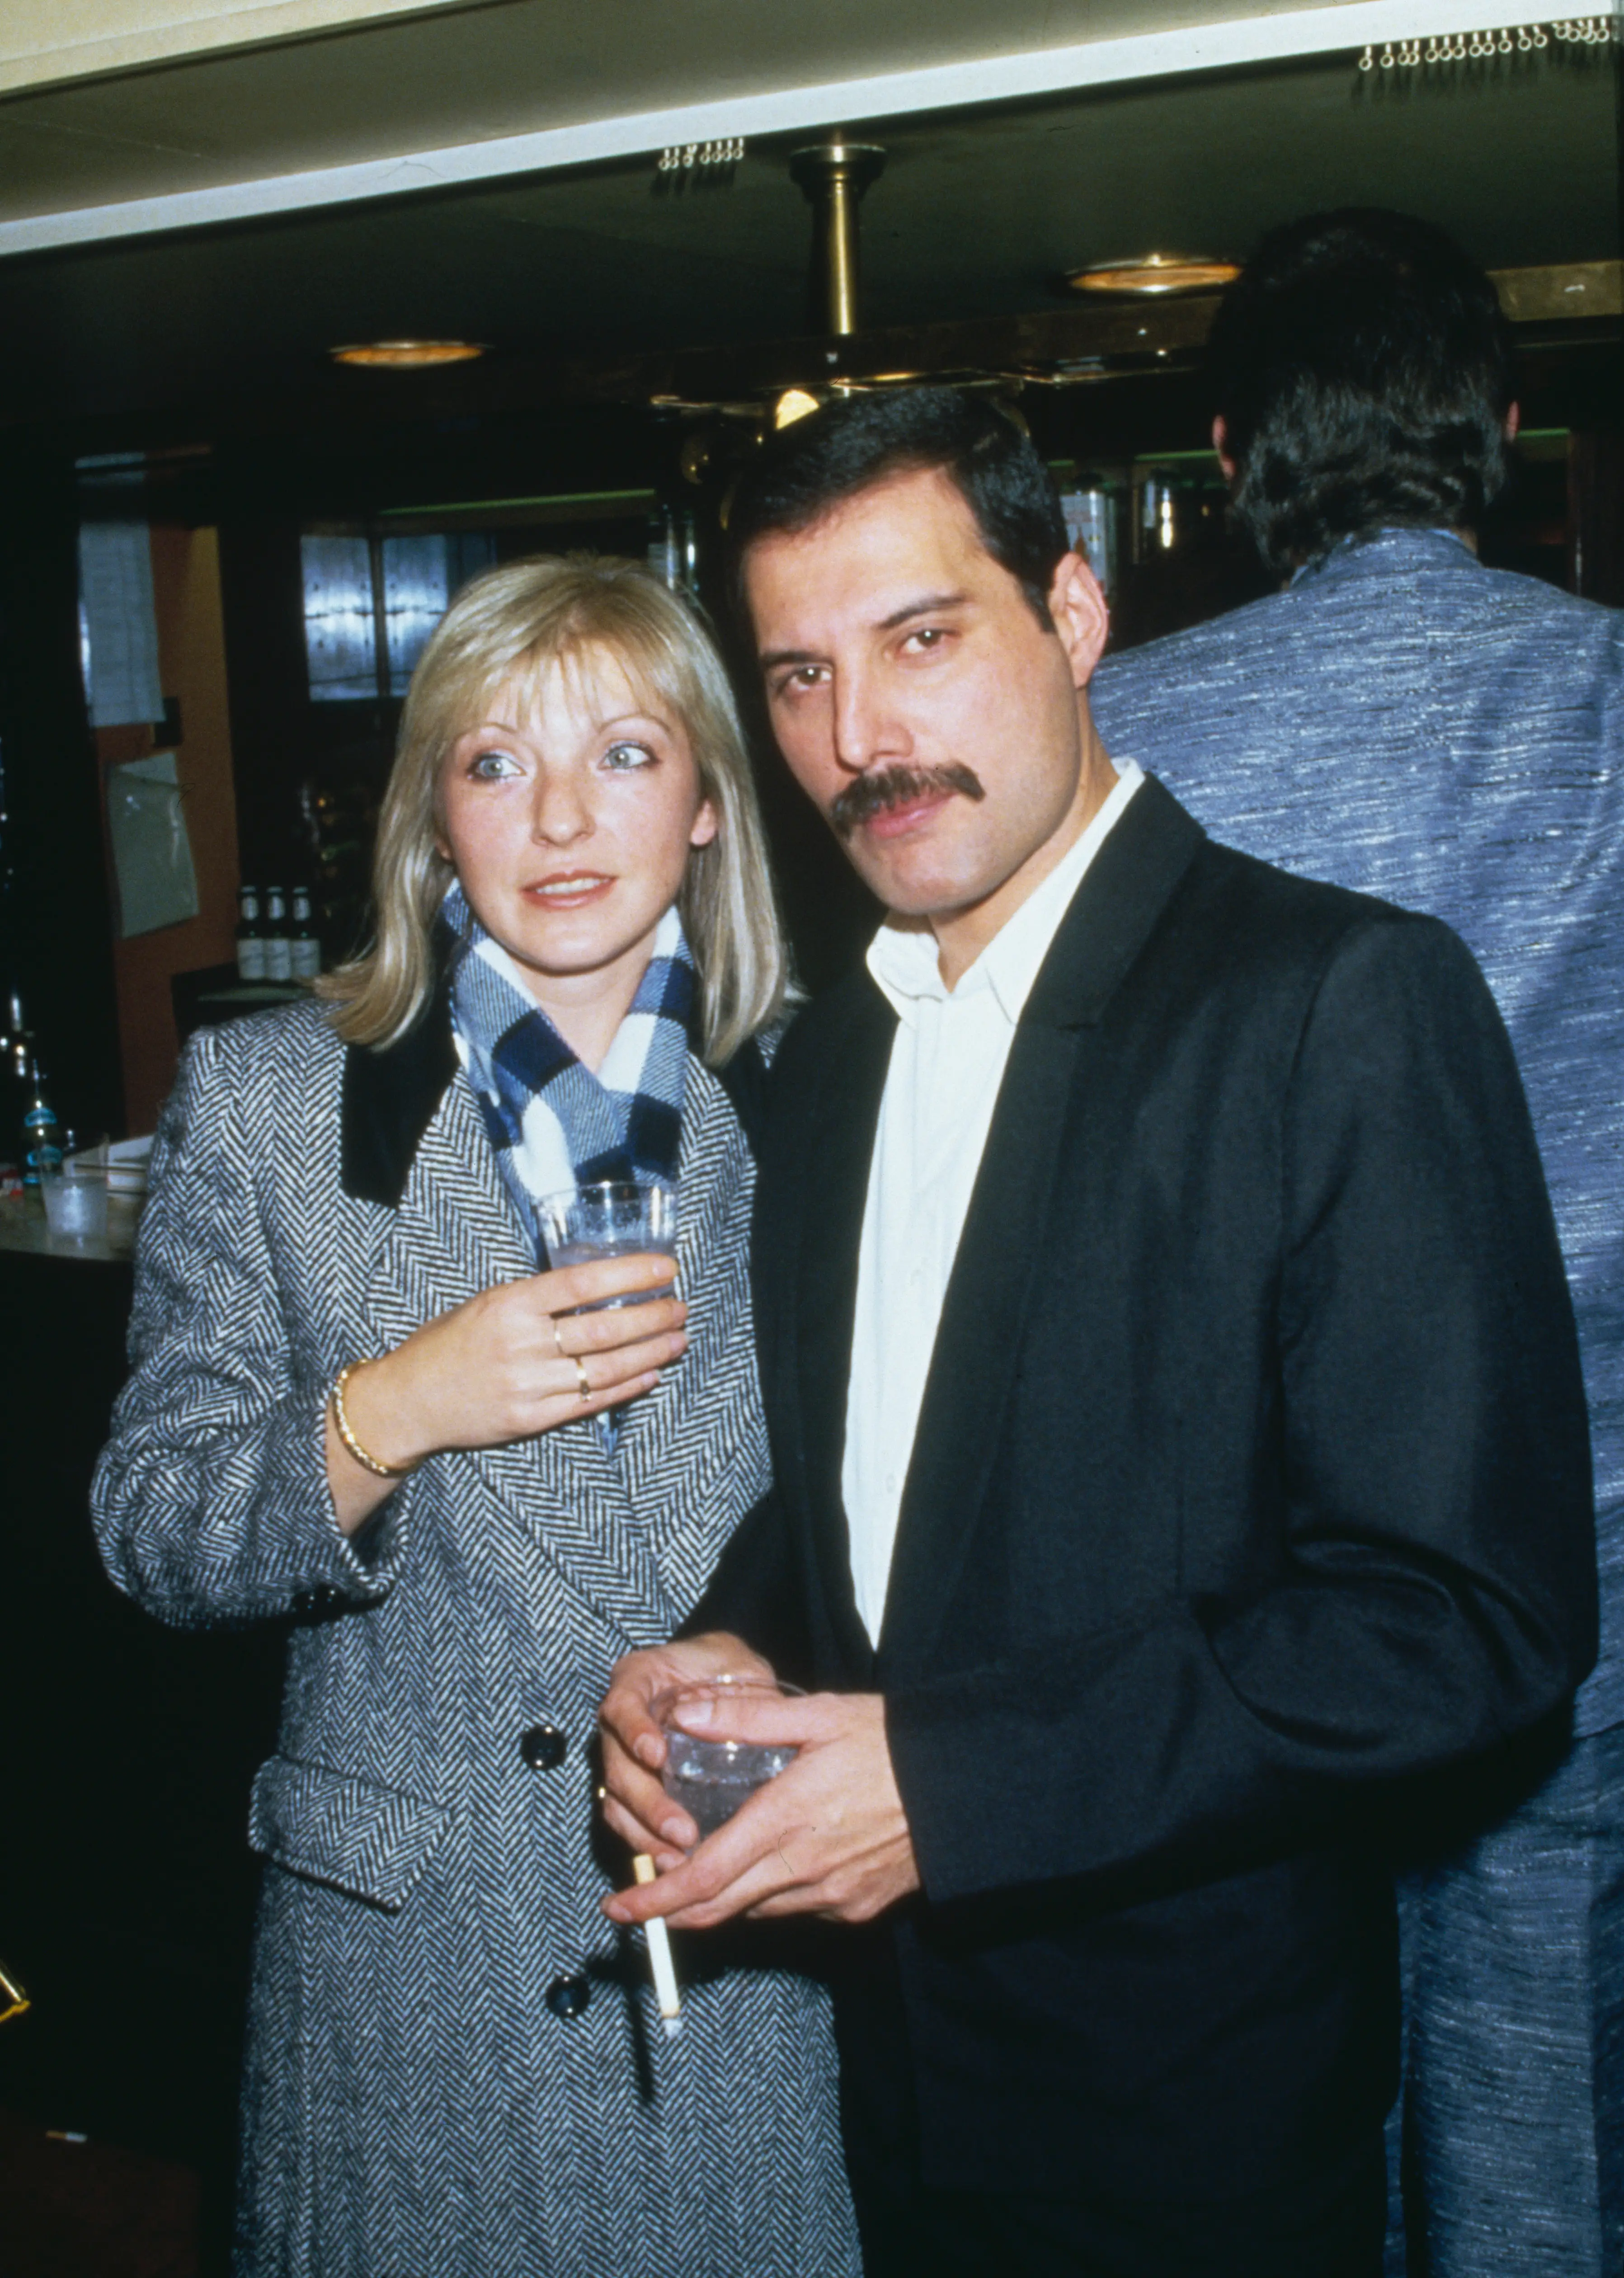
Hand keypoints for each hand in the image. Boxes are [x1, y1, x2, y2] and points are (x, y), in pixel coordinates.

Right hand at [328, 1253, 685, 1532]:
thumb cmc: (446, 1345)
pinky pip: (591, 1402)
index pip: (582, 1284)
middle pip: (603, 1329)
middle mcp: (521, 1344)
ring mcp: (528, 1385)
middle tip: (679, 1308)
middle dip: (651, 1317)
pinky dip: (626, 1387)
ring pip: (604, 1368)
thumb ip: (535, 1298)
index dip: (630, 1276)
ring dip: (649, 1353)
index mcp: (509, 1305)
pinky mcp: (532, 1419)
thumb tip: (595, 1286)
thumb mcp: (485, 1304)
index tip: (665, 1270)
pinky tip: (650, 1374)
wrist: (408, 1401)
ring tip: (677, 1340)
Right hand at [598, 1633, 774, 1865]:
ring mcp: (621, 1757)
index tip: (657, 1757)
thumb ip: (746, 1694)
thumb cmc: (726, 1667)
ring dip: (645, 1834)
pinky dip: (647, 1844)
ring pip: (617, 1801)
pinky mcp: (633, 1789)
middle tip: (682, 1831)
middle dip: (647, 1803)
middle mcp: (619, 1721)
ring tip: (678, 1861)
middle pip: (617, 1765)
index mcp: (637, 1680)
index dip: (634, 1732)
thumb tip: (763, 1724)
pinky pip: (628, 1820)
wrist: (715, 1675)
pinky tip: (673, 1865)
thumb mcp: (740, 1666)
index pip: (622, 1705)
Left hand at [601, 1689, 919, 1929]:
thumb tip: (684, 1715)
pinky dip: (770, 1894)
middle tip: (638, 1901)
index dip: (654, 1898)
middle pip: (719, 1908)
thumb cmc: (892, 1744)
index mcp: (785, 1820)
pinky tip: (773, 1862)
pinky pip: (796, 1909)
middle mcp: (803, 1869)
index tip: (617, 1906)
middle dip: (670, 1909)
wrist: (965, 1789)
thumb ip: (745, 1719)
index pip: (703, 1877)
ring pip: (756, 1910)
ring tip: (703, 1866)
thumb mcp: (819, 1716)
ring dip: (722, 1897)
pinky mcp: (855, 1908)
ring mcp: (831, 1895)